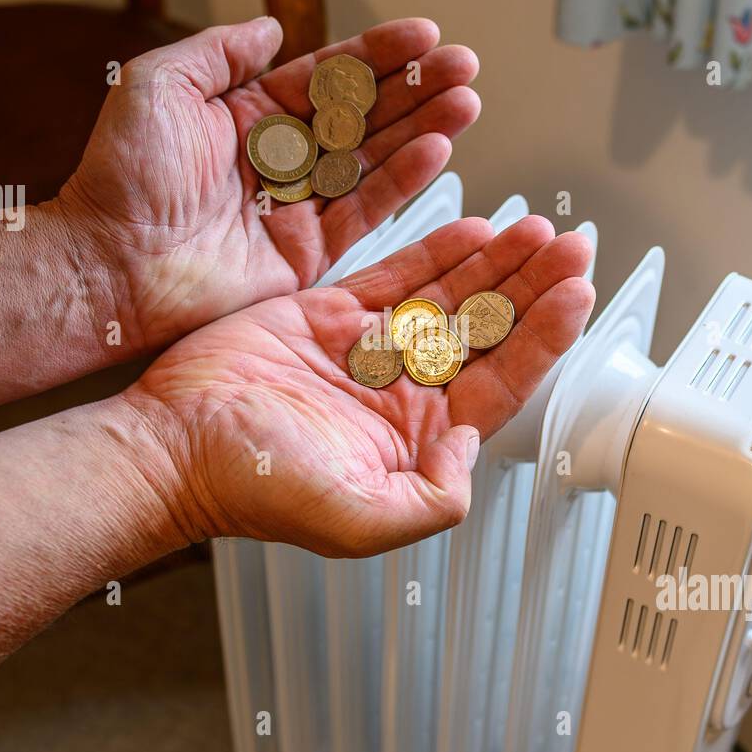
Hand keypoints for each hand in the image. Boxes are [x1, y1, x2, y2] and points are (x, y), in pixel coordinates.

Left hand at [58, 16, 480, 354]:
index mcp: (247, 116)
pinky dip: (403, 181)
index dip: (377, 55)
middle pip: (363, 115)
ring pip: (374, 159)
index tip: (422, 36)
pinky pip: (365, 210)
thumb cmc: (120, 178)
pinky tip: (437, 150)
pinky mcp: (308, 252)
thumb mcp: (159, 85)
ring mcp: (297, 206)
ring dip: (424, 129)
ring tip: (466, 102)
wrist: (112, 262)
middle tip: (463, 66)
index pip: (328, 75)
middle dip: (416, 88)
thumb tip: (269, 29)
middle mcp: (279, 159)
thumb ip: (219, 52)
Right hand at [125, 216, 594, 556]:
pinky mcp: (328, 314)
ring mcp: (367, 349)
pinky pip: (394, 275)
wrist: (175, 447)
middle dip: (532, 290)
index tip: (576, 295)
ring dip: (494, 264)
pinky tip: (471, 230)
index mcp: (416, 440)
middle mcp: (399, 392)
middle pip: (486, 332)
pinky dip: (434, 251)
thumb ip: (432, 500)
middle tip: (571, 248)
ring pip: (449, 298)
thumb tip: (472, 448)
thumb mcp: (358, 521)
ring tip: (533, 230)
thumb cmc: (252, 490)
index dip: (544, 338)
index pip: (502, 383)